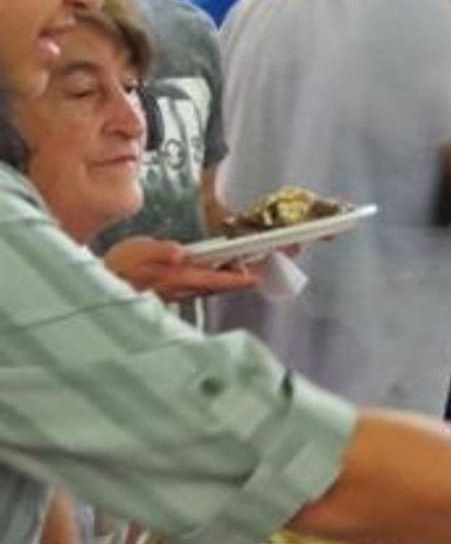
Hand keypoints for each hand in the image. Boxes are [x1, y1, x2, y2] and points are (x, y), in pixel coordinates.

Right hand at [103, 236, 259, 300]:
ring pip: (208, 287)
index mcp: (176, 276)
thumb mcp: (137, 250)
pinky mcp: (169, 292)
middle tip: (257, 274)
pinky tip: (211, 275)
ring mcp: (175, 292)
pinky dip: (209, 282)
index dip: (236, 277)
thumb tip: (180, 253)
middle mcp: (180, 288)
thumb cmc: (118, 267)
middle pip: (216, 285)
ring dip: (224, 281)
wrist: (99, 284)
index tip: (255, 276)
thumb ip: (160, 251)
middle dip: (237, 281)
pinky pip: (196, 288)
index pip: (214, 278)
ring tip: (240, 271)